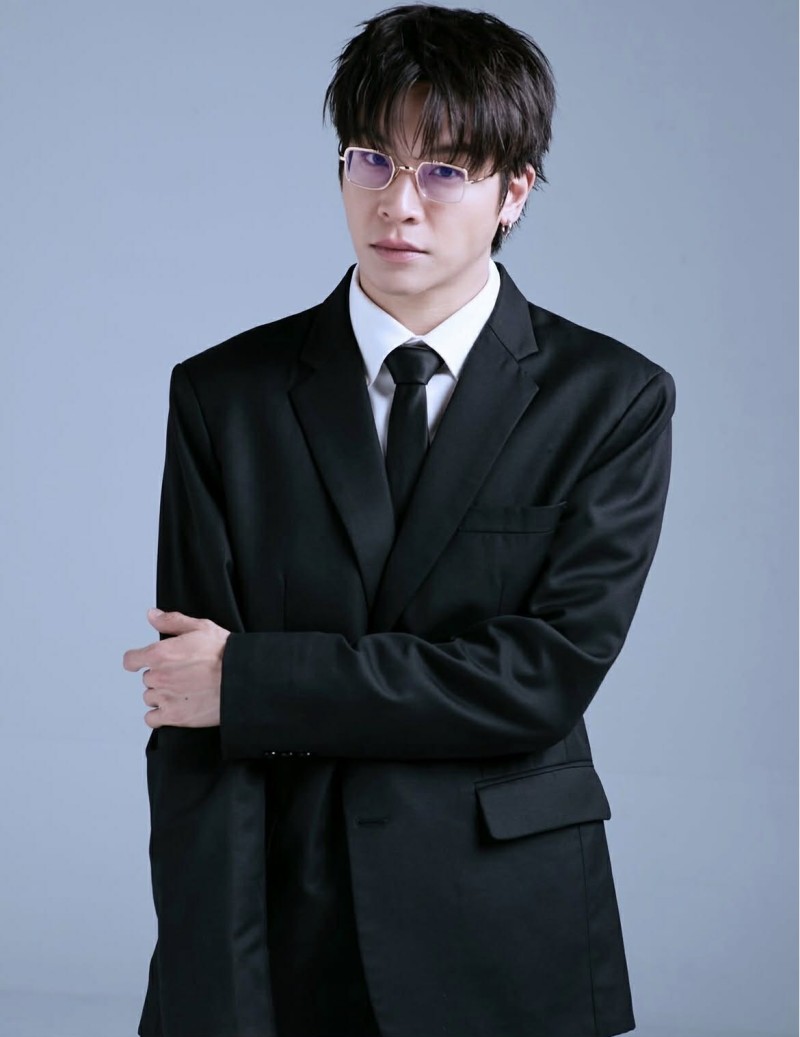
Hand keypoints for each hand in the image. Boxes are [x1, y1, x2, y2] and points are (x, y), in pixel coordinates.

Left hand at [122, 608, 230, 728]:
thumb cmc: (225, 654)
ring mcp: (164, 698)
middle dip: (160, 677)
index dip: (137, 660)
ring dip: (161, 696)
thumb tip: (151, 615)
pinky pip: (152, 719)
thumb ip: (171, 621)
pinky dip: (160, 716)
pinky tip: (175, 708)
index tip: (144, 662)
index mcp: (160, 654)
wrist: (241, 680)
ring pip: (150, 698)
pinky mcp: (173, 716)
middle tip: (182, 675)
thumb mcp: (201, 627)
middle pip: (147, 679)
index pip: (131, 660)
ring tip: (183, 691)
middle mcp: (158, 676)